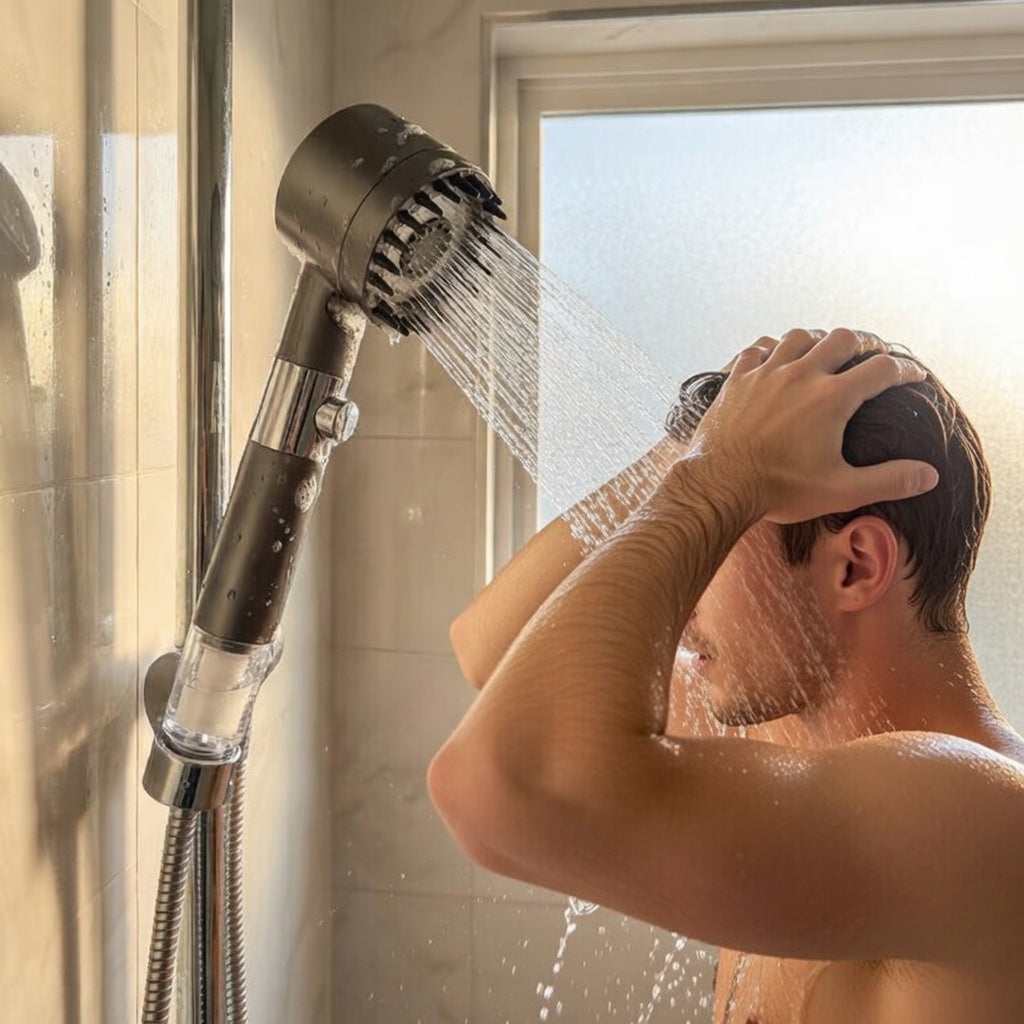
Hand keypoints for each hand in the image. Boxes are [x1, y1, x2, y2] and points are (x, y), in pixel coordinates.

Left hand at [686, 328, 938, 523]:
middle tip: (872, 353)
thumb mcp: (841, 491)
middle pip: (842, 339)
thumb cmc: (778, 489)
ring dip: (817, 339)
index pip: (881, 369)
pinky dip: (771, 348)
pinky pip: (757, 349)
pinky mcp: (736, 380)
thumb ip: (888, 480)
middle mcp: (800, 374)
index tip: (914, 375)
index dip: (904, 369)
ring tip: (825, 350)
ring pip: (798, 336)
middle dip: (864, 343)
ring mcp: (765, 373)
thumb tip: (929, 475)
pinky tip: (774, 357)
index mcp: (832, 397)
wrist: (717, 485)